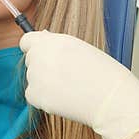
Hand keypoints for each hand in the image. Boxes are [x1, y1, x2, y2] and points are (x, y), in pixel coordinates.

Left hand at [19, 30, 138, 138]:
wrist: (112, 100)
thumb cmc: (103, 74)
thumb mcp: (81, 48)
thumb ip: (58, 44)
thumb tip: (43, 38)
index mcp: (52, 41)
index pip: (27, 41)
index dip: (35, 47)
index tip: (42, 54)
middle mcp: (40, 56)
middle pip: (30, 59)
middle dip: (43, 66)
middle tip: (66, 74)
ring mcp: (35, 77)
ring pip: (33, 79)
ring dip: (45, 83)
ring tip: (71, 87)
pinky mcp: (35, 96)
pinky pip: (33, 95)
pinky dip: (44, 98)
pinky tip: (64, 97)